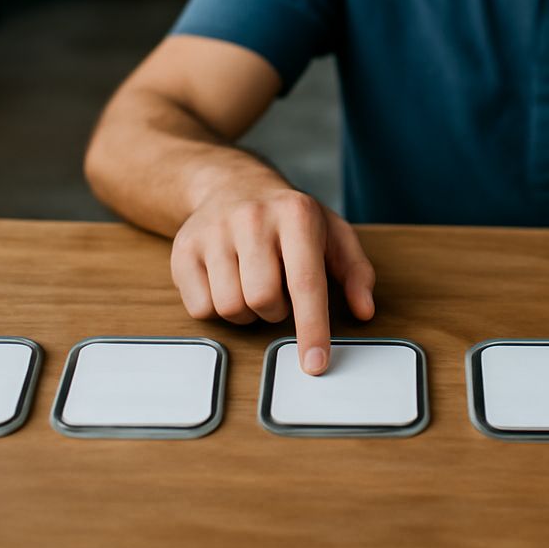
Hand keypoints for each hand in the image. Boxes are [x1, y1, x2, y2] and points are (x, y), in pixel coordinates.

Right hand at [170, 181, 375, 374]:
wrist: (233, 184)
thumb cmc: (288, 218)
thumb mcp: (331, 232)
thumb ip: (354, 270)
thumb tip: (364, 309)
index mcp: (295, 213)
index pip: (305, 282)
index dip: (313, 328)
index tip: (316, 363)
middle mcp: (251, 217)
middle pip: (263, 300)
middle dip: (275, 311)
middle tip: (278, 290)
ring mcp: (213, 231)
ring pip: (229, 308)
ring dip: (247, 311)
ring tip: (252, 283)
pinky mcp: (183, 248)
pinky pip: (200, 308)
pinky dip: (217, 308)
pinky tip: (226, 281)